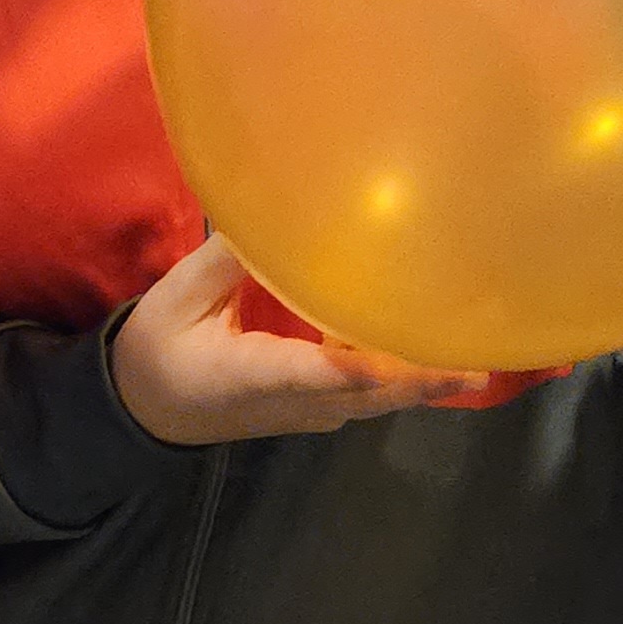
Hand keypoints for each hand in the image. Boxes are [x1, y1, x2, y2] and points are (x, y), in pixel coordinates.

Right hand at [111, 232, 491, 444]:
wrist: (146, 410)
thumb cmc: (159, 350)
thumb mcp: (177, 299)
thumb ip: (224, 261)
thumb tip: (273, 213)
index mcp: (251, 375)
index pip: (311, 375)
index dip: (357, 372)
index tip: (395, 366)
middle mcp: (293, 402)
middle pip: (366, 397)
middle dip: (420, 382)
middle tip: (477, 368)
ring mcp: (310, 411)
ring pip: (375, 401)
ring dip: (422, 382)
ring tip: (474, 355)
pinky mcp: (320, 406)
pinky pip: (369, 394)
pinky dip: (403, 376)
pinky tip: (433, 345)